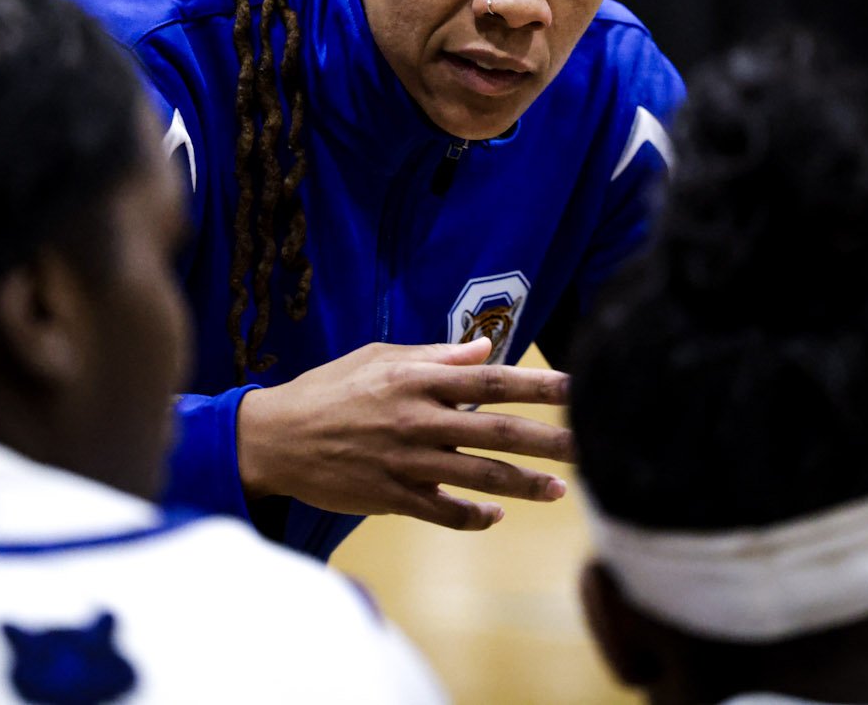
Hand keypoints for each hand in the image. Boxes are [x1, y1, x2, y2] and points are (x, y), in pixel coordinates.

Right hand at [235, 336, 573, 530]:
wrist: (275, 438)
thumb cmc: (329, 390)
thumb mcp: (378, 358)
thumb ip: (435, 356)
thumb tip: (484, 350)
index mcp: (417, 380)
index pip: (492, 381)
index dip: (539, 385)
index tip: (579, 386)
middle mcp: (419, 420)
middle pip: (499, 432)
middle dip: (550, 440)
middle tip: (592, 444)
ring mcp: (407, 462)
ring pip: (481, 477)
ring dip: (525, 485)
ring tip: (560, 490)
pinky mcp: (393, 497)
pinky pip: (446, 512)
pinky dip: (475, 517)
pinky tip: (495, 516)